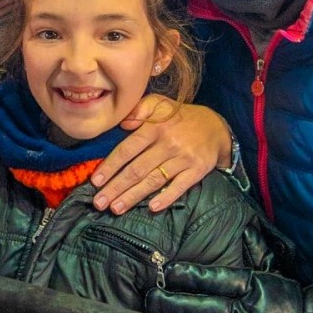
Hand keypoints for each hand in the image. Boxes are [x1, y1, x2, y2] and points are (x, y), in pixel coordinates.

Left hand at [92, 99, 230, 213]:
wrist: (216, 127)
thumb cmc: (178, 117)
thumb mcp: (159, 104)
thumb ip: (139, 109)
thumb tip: (121, 122)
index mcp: (155, 127)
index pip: (128, 149)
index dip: (111, 166)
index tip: (96, 181)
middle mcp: (168, 143)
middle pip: (137, 169)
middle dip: (116, 187)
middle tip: (99, 202)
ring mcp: (184, 158)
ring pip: (154, 180)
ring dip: (133, 196)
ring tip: (116, 208)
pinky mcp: (198, 170)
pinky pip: (180, 186)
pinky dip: (166, 197)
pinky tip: (152, 208)